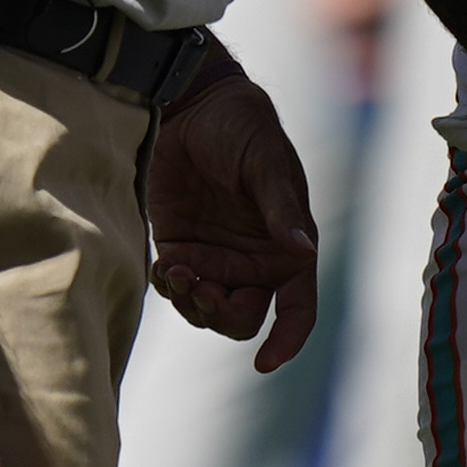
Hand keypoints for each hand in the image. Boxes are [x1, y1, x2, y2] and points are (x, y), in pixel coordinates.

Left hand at [146, 72, 320, 370]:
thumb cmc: (242, 127)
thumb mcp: (265, 164)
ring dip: (190, 302)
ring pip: (206, 311)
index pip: (298, 308)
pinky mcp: (180, 249)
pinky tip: (162, 265)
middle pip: (243, 318)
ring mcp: (216, 258)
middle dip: (220, 313)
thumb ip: (281, 209)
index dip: (288, 339)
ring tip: (174, 270)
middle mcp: (254, 261)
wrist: (189, 104)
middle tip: (197, 285)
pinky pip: (176, 290)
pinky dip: (168, 288)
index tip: (267, 362)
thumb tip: (303, 251)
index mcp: (287, 247)